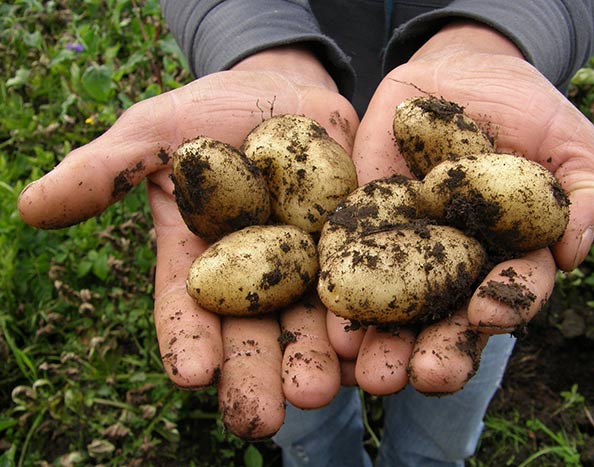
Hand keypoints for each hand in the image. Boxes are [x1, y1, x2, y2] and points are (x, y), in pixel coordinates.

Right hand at [18, 47, 358, 438]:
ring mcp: (310, 266)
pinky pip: (368, 284)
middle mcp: (256, 277)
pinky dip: (371, 317)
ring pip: (313, 323)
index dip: (187, 341)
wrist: (284, 93)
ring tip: (323, 392)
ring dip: (318, 361)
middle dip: (257, 374)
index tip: (190, 375)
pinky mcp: (358, 247)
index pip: (188, 309)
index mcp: (202, 262)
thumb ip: (104, 171)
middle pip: (254, 333)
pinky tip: (373, 349)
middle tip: (263, 417)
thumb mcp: (154, 132)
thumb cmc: (209, 113)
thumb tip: (30, 206)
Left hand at [328, 22, 593, 394]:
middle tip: (422, 376)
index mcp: (511, 259)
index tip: (486, 313)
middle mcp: (458, 268)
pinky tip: (328, 324)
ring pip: (397, 310)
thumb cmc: (528, 110)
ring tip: (369, 374)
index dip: (504, 305)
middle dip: (439, 351)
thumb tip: (576, 250)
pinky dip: (340, 296)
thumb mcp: (569, 142)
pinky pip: (348, 264)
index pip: (512, 293)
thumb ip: (588, 194)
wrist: (461, 72)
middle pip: (450, 320)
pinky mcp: (363, 227)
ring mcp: (407, 252)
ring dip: (384, 344)